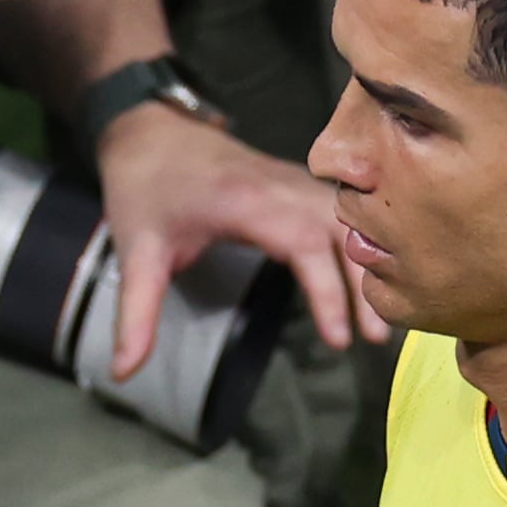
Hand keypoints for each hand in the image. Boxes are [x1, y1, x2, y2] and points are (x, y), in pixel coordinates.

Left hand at [89, 94, 358, 376]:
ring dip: (371, 266)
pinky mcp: (300, 186)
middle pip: (342, 231)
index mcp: (244, 200)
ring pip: (350, 220)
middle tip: (377, 340)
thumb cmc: (145, 188)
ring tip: (384, 323)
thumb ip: (135, 315)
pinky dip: (367, 243)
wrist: (151, 131)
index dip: (326, 289)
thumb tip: (122, 374)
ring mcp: (295, 182)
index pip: (302, 242)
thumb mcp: (135, 252)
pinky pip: (346, 213)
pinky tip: (380, 280)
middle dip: (364, 285)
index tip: (338, 338)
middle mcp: (281, 185)